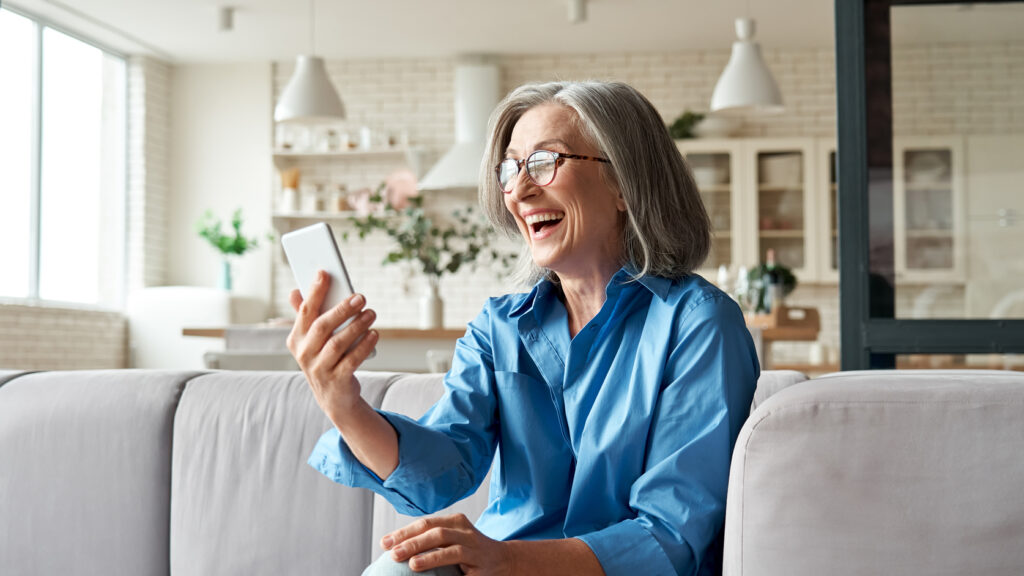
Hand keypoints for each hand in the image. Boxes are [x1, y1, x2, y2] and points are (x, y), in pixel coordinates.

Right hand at [286, 270, 378, 426]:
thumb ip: (306, 316)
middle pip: (322, 326)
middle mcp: (304, 354)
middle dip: (342, 309)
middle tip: (361, 296)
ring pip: (338, 343)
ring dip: (356, 326)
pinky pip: (352, 360)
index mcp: (296, 339)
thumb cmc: (325, 359)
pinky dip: (364, 346)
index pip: (305, 311)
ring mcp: (319, 369)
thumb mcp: (312, 340)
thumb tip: (295, 291)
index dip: (314, 291)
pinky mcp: (337, 381)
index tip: (325, 272)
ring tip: (371, 313)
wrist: (333, 397)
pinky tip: (375, 334)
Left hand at [382, 514, 513, 574]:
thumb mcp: (452, 538)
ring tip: (412, 564)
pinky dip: (448, 575)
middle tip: (393, 552)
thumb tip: (394, 548)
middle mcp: (467, 533)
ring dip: (431, 556)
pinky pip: (463, 573)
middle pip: (437, 532)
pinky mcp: (482, 569)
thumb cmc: (470, 551)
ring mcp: (476, 550)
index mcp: (456, 522)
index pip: (426, 523)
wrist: (505, 561)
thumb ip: (430, 540)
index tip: (385, 542)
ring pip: (452, 549)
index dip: (405, 532)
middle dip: (413, 542)